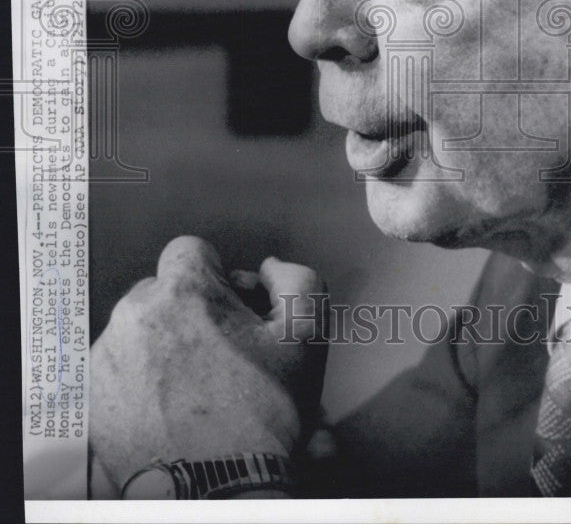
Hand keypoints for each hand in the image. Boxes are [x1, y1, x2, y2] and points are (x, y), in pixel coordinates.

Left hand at [90, 236, 327, 491]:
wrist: (218, 492)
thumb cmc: (261, 418)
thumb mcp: (305, 338)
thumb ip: (297, 281)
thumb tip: (269, 269)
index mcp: (185, 292)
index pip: (191, 251)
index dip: (216, 276)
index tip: (227, 305)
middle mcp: (136, 315)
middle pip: (162, 290)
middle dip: (189, 310)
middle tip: (218, 350)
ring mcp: (108, 356)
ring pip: (138, 327)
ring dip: (163, 343)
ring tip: (194, 383)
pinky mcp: (93, 395)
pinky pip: (117, 366)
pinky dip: (138, 378)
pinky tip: (168, 405)